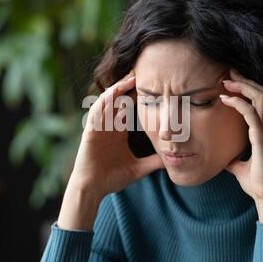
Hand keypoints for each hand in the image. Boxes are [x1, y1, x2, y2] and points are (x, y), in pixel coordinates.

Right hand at [68, 69, 163, 198]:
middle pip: (120, 99)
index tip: (156, 85)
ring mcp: (98, 126)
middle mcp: (108, 125)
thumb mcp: (138, 168)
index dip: (140, 95)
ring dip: (119, 88)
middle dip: (131, 86)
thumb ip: (153, 162)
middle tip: (146, 72)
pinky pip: (97, 111)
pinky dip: (105, 101)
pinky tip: (114, 92)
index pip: (130, 107)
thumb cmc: (112, 178)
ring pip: (108, 101)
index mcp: (118, 130)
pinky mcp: (90, 131)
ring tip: (132, 77)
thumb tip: (172, 161)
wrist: (92, 189)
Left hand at [220, 69, 262, 222]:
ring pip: (261, 98)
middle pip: (261, 93)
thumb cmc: (256, 181)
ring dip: (243, 87)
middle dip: (244, 81)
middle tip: (228, 73)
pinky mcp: (262, 138)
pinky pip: (252, 114)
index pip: (258, 101)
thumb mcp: (238, 166)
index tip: (229, 82)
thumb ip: (233, 158)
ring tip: (226, 81)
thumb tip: (223, 158)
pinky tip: (225, 100)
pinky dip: (239, 103)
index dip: (246, 89)